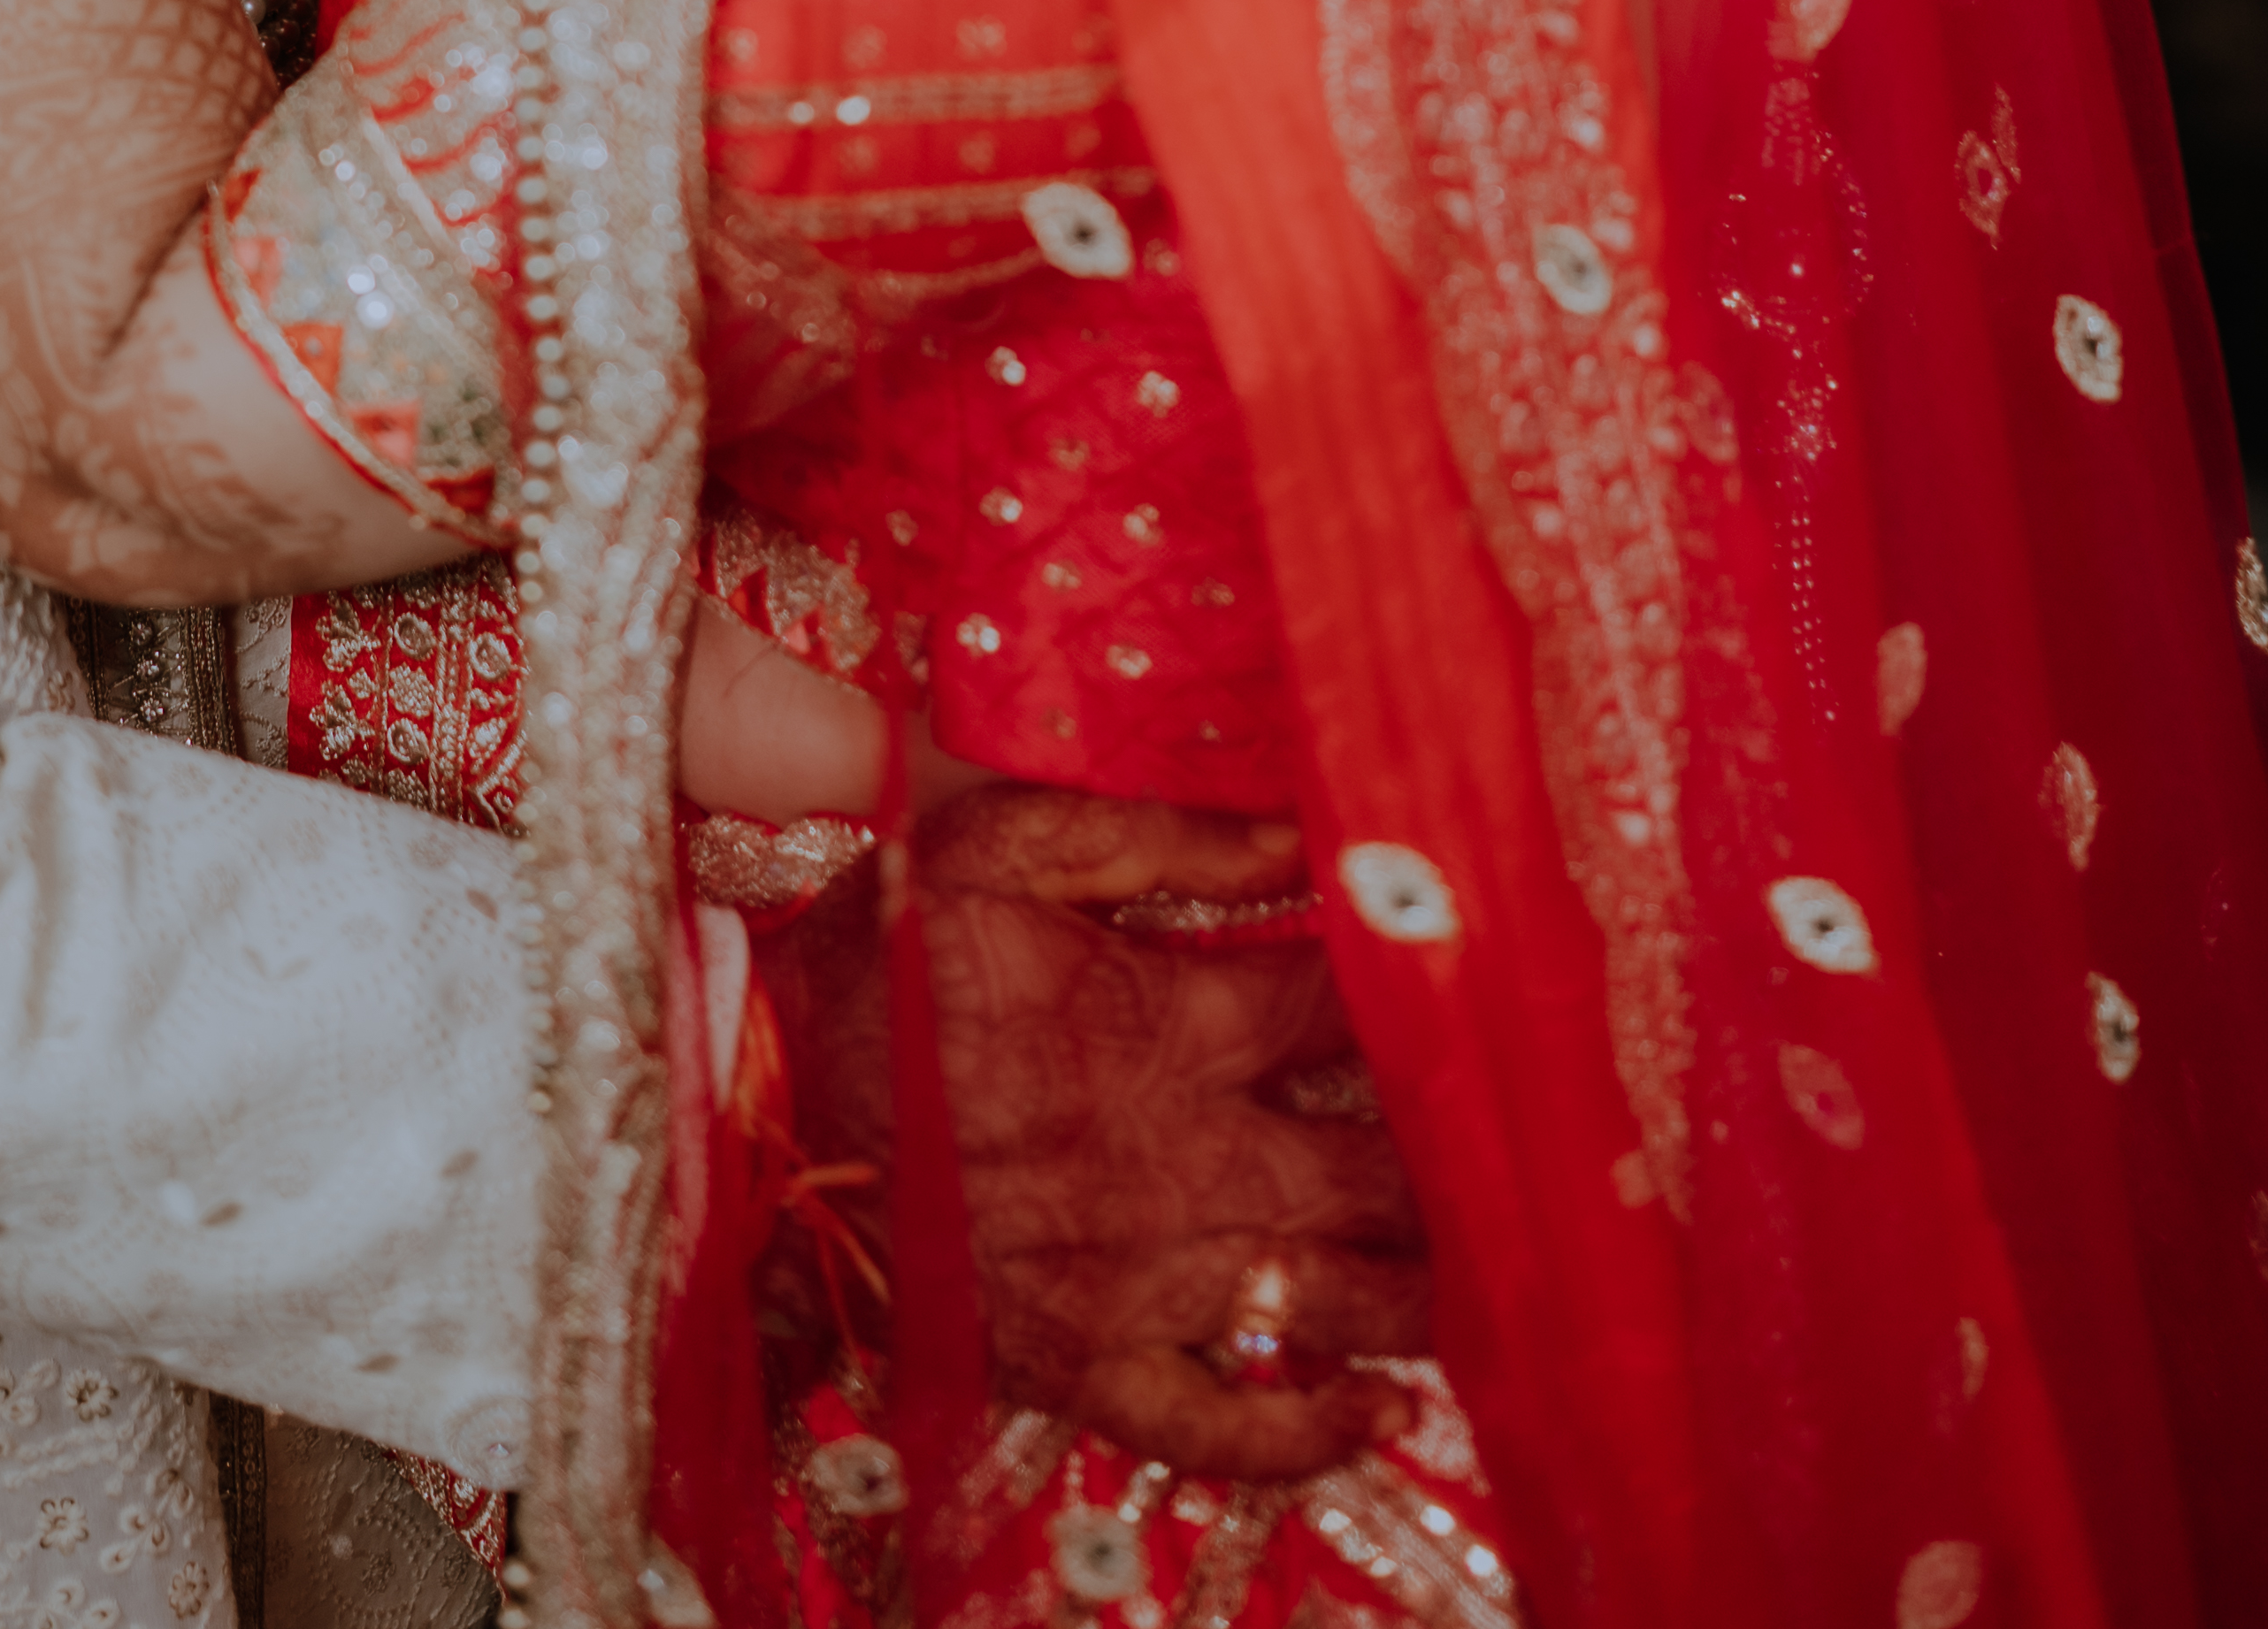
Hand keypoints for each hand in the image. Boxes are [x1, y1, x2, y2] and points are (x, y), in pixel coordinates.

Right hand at [769, 787, 1431, 1486]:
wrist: (753, 1103)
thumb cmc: (878, 955)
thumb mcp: (997, 844)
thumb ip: (1160, 835)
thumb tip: (1303, 834)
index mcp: (1164, 1024)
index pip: (1344, 1020)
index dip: (1422, 1007)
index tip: (1479, 1000)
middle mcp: (1178, 1163)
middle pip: (1375, 1174)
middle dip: (1456, 1165)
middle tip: (1515, 1152)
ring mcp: (1138, 1281)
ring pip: (1334, 1303)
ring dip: (1423, 1290)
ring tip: (1483, 1271)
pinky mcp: (1087, 1367)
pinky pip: (1228, 1431)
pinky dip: (1315, 1433)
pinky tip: (1375, 1410)